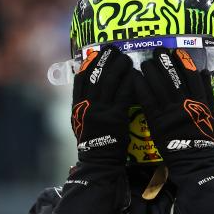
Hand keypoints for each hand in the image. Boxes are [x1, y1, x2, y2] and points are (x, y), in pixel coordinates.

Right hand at [54, 46, 134, 213]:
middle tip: (114, 50)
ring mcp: (100, 111)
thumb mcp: (83, 122)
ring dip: (119, 67)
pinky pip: (123, 95)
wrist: (99, 163)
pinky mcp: (115, 118)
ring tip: (126, 58)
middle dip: (105, 59)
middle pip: (95, 75)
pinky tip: (135, 75)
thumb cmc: (95, 143)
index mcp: (77, 106)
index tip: (96, 52)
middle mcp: (86, 106)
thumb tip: (91, 87)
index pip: (80, 78)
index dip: (89, 63)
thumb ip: (86, 104)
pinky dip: (129, 82)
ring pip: (110, 82)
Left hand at [133, 48, 213, 213]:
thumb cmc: (202, 138)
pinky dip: (142, 87)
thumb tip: (204, 72)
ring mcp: (171, 111)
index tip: (176, 52)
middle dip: (165, 62)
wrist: (194, 160)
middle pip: (174, 76)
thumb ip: (207, 93)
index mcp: (200, 101)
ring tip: (145, 62)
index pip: (192, 75)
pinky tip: (136, 78)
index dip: (183, 62)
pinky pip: (148, 100)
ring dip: (151, 71)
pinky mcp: (158, 121)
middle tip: (157, 52)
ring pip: (160, 85)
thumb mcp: (210, 114)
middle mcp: (186, 103)